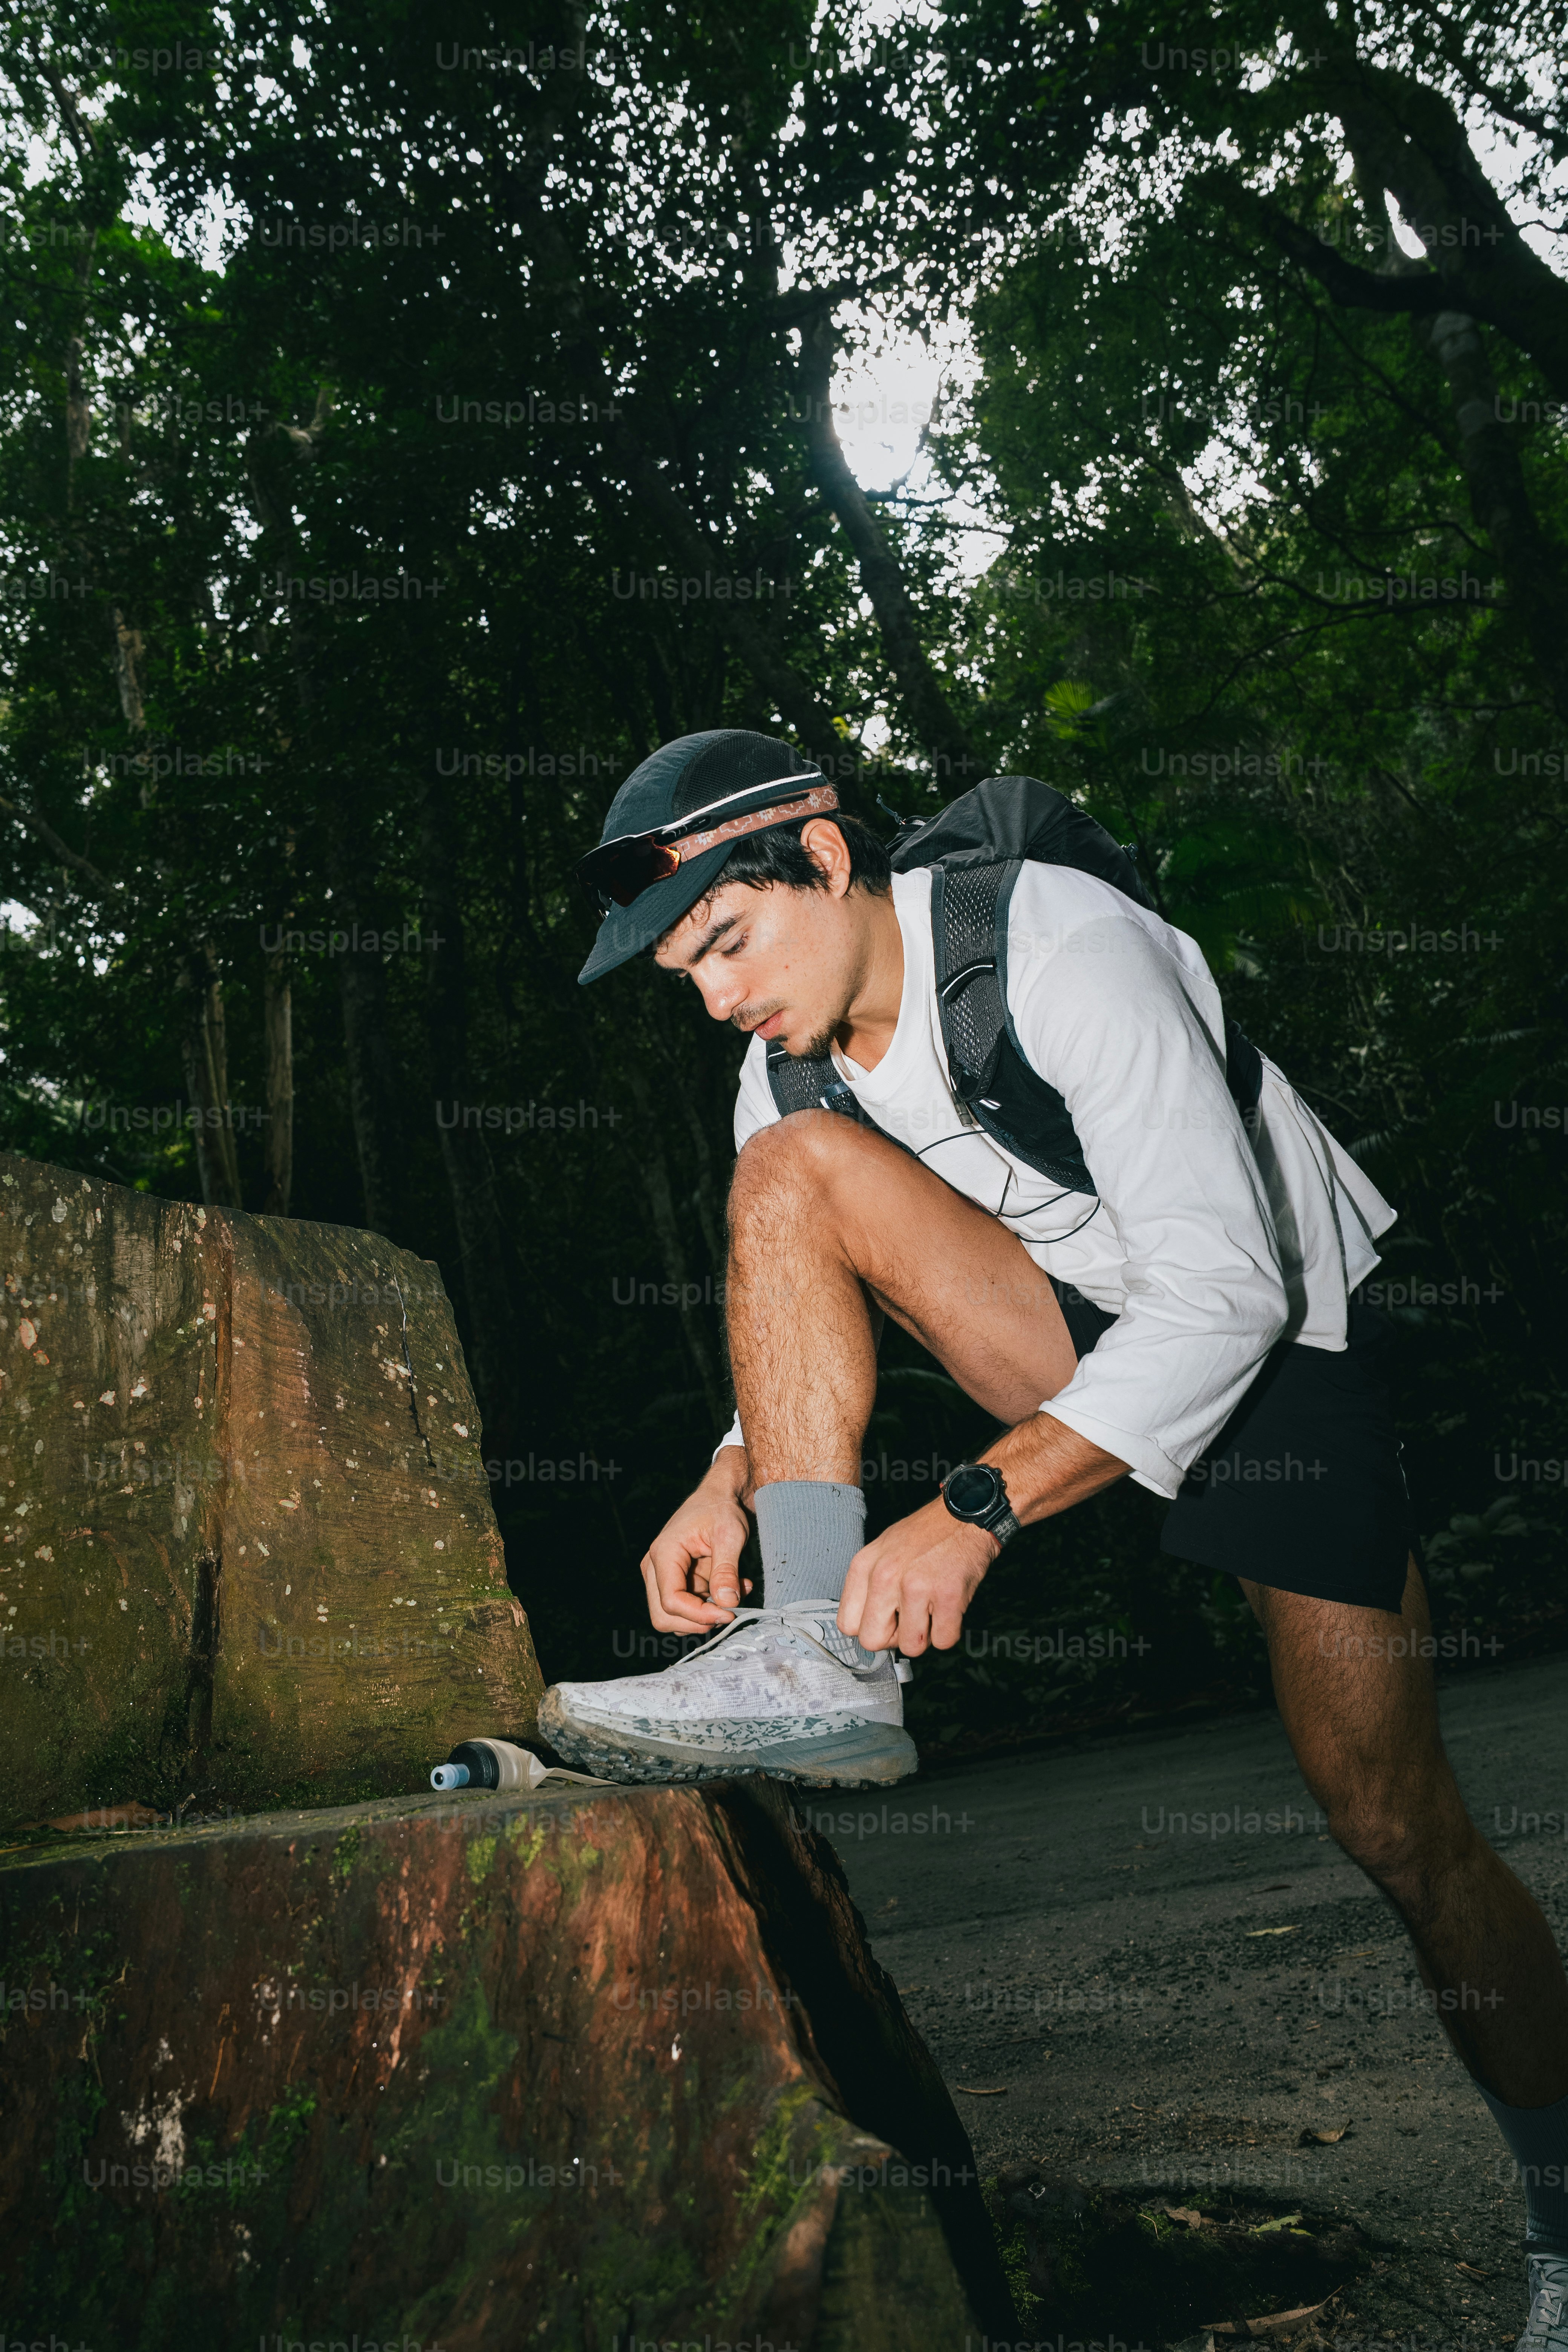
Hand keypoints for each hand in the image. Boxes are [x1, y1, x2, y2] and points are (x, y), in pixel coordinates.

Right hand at [641, 1452, 753, 1633]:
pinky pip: (685, 1608)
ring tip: (735, 1593)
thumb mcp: (730, 1535)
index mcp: (664, 1553)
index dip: (700, 1615)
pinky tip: (729, 1589)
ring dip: (704, 1616)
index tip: (729, 1614)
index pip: (672, 1601)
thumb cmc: (720, 1510)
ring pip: (672, 1617)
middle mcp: (654, 1567)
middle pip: (664, 1616)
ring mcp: (661, 1576)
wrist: (717, 1497)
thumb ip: (727, 1570)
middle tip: (729, 1611)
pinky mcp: (673, 1582)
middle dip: (697, 1622)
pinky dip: (707, 1608)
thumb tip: (727, 1603)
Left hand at [836, 1496, 996, 1655]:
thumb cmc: (926, 1535)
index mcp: (864, 1565)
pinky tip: (948, 1608)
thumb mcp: (882, 1550)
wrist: (965, 1514)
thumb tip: (865, 1624)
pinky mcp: (948, 1595)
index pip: (847, 1624)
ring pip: (910, 1647)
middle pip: (872, 1641)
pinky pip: (943, 1641)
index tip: (885, 1620)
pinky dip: (948, 1631)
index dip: (869, 1628)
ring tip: (931, 1610)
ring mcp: (916, 1586)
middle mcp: (885, 1576)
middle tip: (909, 1619)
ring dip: (924, 1636)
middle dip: (894, 1638)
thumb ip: (868, 1585)